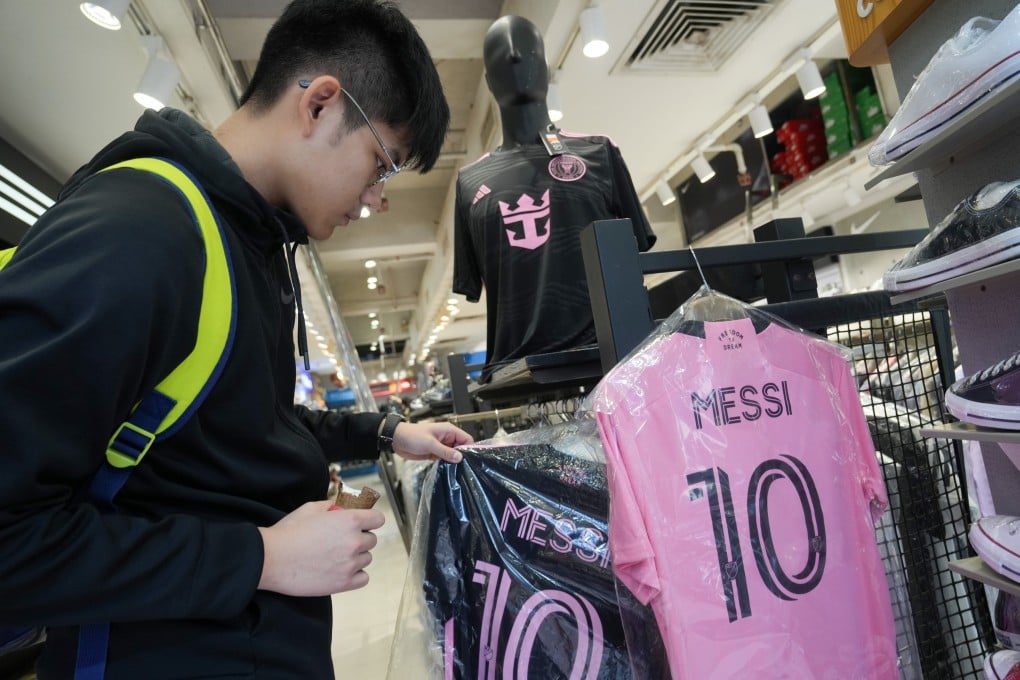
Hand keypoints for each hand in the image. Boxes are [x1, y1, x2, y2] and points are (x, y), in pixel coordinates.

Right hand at [257, 501, 384, 596]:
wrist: (271, 559)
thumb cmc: (289, 532)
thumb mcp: (310, 509)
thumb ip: (332, 506)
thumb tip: (342, 508)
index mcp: (350, 520)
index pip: (378, 519)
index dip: (370, 520)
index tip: (363, 523)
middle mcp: (355, 542)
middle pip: (371, 540)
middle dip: (359, 538)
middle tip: (341, 541)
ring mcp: (350, 564)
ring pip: (367, 559)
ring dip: (356, 557)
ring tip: (336, 557)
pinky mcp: (343, 583)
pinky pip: (363, 578)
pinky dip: (356, 575)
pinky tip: (341, 570)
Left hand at [390, 421, 471, 463]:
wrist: (396, 440)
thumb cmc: (412, 436)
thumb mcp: (430, 443)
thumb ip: (445, 451)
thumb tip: (459, 457)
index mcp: (448, 431)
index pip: (466, 439)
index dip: (469, 448)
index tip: (470, 459)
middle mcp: (447, 438)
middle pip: (461, 448)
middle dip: (462, 457)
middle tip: (463, 468)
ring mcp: (441, 446)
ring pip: (453, 455)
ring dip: (454, 461)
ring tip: (456, 470)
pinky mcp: (435, 453)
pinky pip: (445, 459)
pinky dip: (447, 464)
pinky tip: (448, 470)